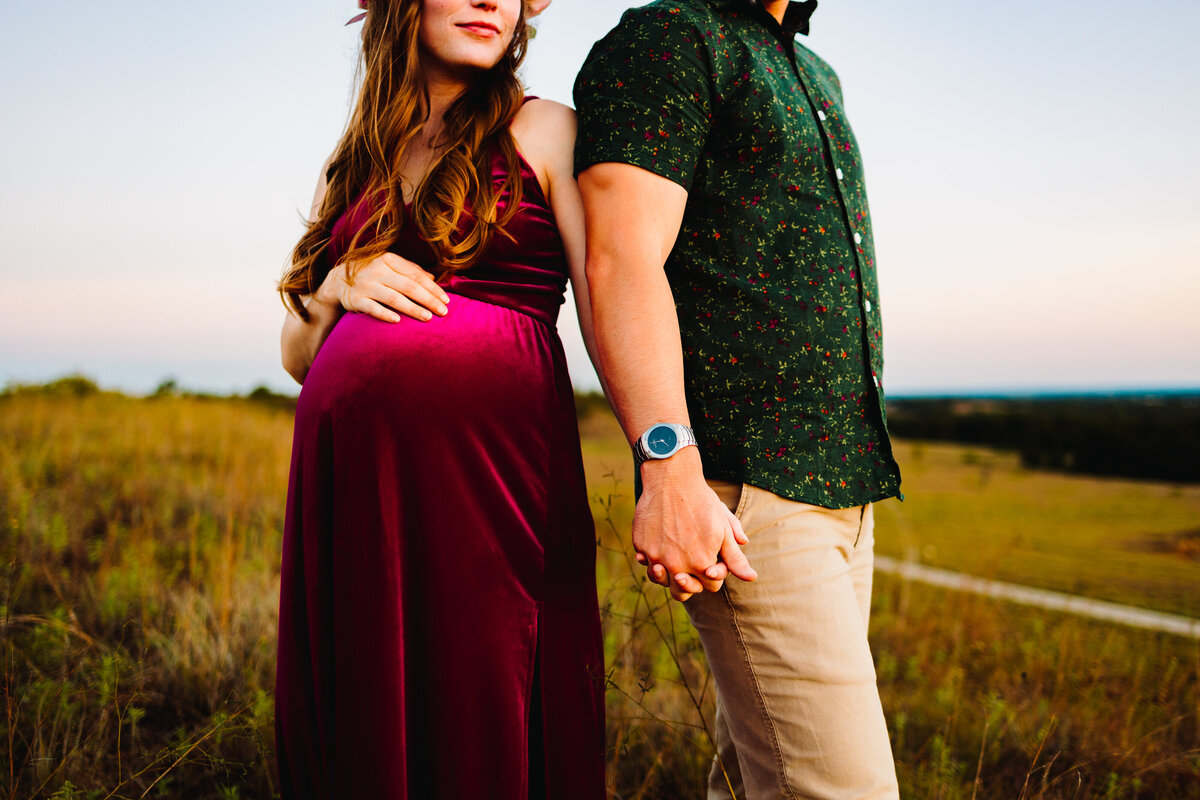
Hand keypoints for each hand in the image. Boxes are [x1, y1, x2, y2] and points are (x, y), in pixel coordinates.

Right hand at [315, 254, 448, 322]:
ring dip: (412, 308)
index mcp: (388, 260)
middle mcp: (377, 271)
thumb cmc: (373, 275)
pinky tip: (398, 321)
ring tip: (428, 317)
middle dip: (428, 300)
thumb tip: (433, 279)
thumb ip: (410, 271)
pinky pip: (373, 308)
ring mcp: (365, 285)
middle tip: (443, 312)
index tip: (446, 301)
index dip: (433, 288)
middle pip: (408, 286)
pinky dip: (385, 314)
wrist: (339, 281)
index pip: (416, 275)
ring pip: (394, 298)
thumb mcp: (390, 267)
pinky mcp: (355, 300)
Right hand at [632, 451, 756, 601]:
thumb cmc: (702, 502)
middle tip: (689, 569)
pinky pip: (645, 563)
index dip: (713, 575)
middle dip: (689, 584)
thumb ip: (735, 557)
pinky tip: (658, 548)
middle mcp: (678, 566)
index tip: (711, 562)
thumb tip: (751, 578)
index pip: (710, 586)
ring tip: (672, 561)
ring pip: (660, 581)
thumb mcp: (723, 528)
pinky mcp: (641, 547)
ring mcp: (656, 558)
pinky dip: (651, 559)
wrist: (671, 478)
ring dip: (667, 575)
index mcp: (702, 564)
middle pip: (682, 592)